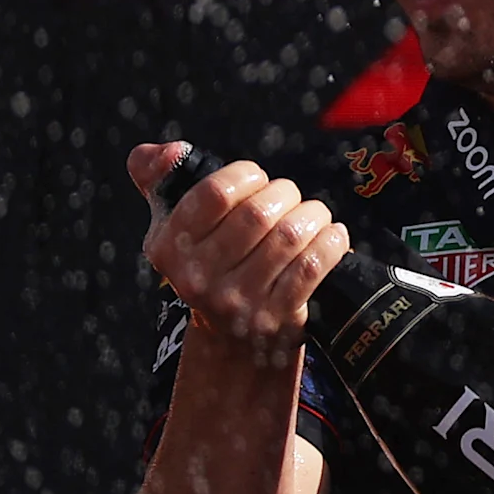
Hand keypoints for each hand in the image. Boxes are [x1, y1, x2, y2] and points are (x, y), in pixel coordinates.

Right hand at [131, 142, 347, 365]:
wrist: (231, 341)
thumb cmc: (209, 267)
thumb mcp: (174, 228)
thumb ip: (161, 181)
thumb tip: (163, 152)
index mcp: (170, 247)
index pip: (214, 193)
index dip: (246, 175)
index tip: (257, 179)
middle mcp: (199, 277)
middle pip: (258, 212)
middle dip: (285, 194)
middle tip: (290, 198)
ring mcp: (238, 300)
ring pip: (289, 236)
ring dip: (312, 215)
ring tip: (313, 215)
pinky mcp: (276, 316)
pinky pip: (312, 266)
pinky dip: (330, 242)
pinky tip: (331, 235)